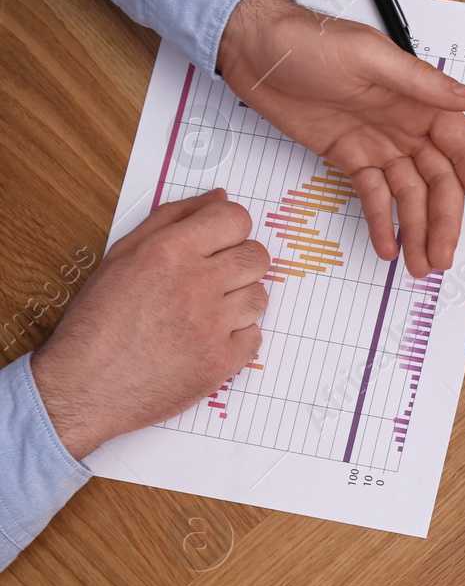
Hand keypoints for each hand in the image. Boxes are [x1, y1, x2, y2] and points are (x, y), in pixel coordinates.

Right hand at [30, 190, 270, 459]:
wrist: (83, 388)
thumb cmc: (97, 323)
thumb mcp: (122, 256)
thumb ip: (173, 219)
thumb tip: (219, 198)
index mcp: (169, 252)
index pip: (235, 218)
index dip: (230, 228)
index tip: (220, 241)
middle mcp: (196, 284)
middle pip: (257, 257)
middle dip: (240, 263)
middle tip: (213, 279)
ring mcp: (213, 326)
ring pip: (260, 297)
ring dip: (238, 302)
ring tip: (203, 313)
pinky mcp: (222, 362)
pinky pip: (255, 336)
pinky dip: (236, 338)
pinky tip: (205, 339)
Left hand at [216, 0, 464, 277]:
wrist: (253, 47)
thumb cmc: (309, 40)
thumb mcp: (369, 57)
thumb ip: (421, 83)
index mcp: (421, 101)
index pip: (464, 152)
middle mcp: (408, 126)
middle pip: (439, 184)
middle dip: (444, 224)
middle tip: (441, 260)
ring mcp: (380, 144)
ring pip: (409, 196)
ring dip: (416, 231)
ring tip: (417, 265)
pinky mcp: (350, 156)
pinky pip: (373, 196)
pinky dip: (381, 222)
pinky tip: (386, 247)